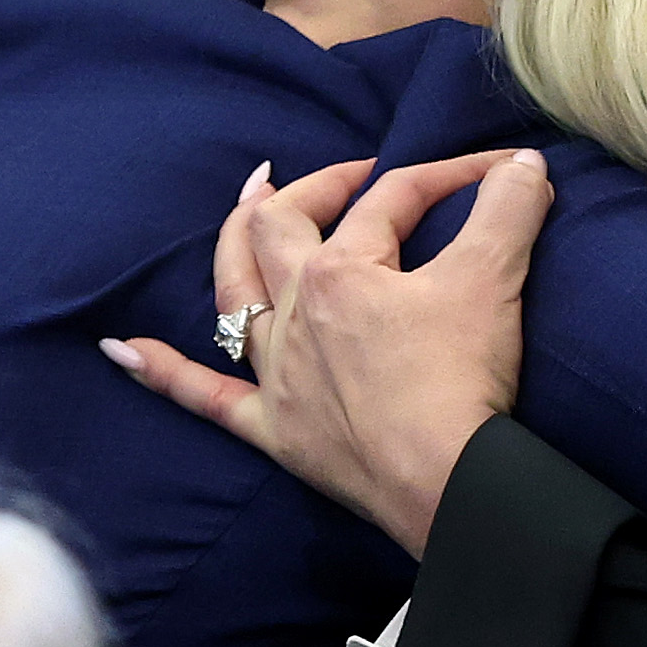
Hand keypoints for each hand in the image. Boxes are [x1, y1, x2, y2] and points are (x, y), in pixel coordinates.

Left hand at [100, 149, 550, 555]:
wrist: (446, 482)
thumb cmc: (462, 382)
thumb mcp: (495, 280)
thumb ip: (509, 211)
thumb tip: (525, 164)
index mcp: (343, 271)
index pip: (389, 201)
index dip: (445, 176)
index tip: (494, 174)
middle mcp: (296, 314)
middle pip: (282, 229)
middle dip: (309, 191)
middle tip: (342, 178)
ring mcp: (278, 374)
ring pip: (234, 295)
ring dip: (234, 246)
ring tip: (245, 209)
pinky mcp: (275, 431)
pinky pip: (206, 397)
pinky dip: (162, 372)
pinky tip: (121, 351)